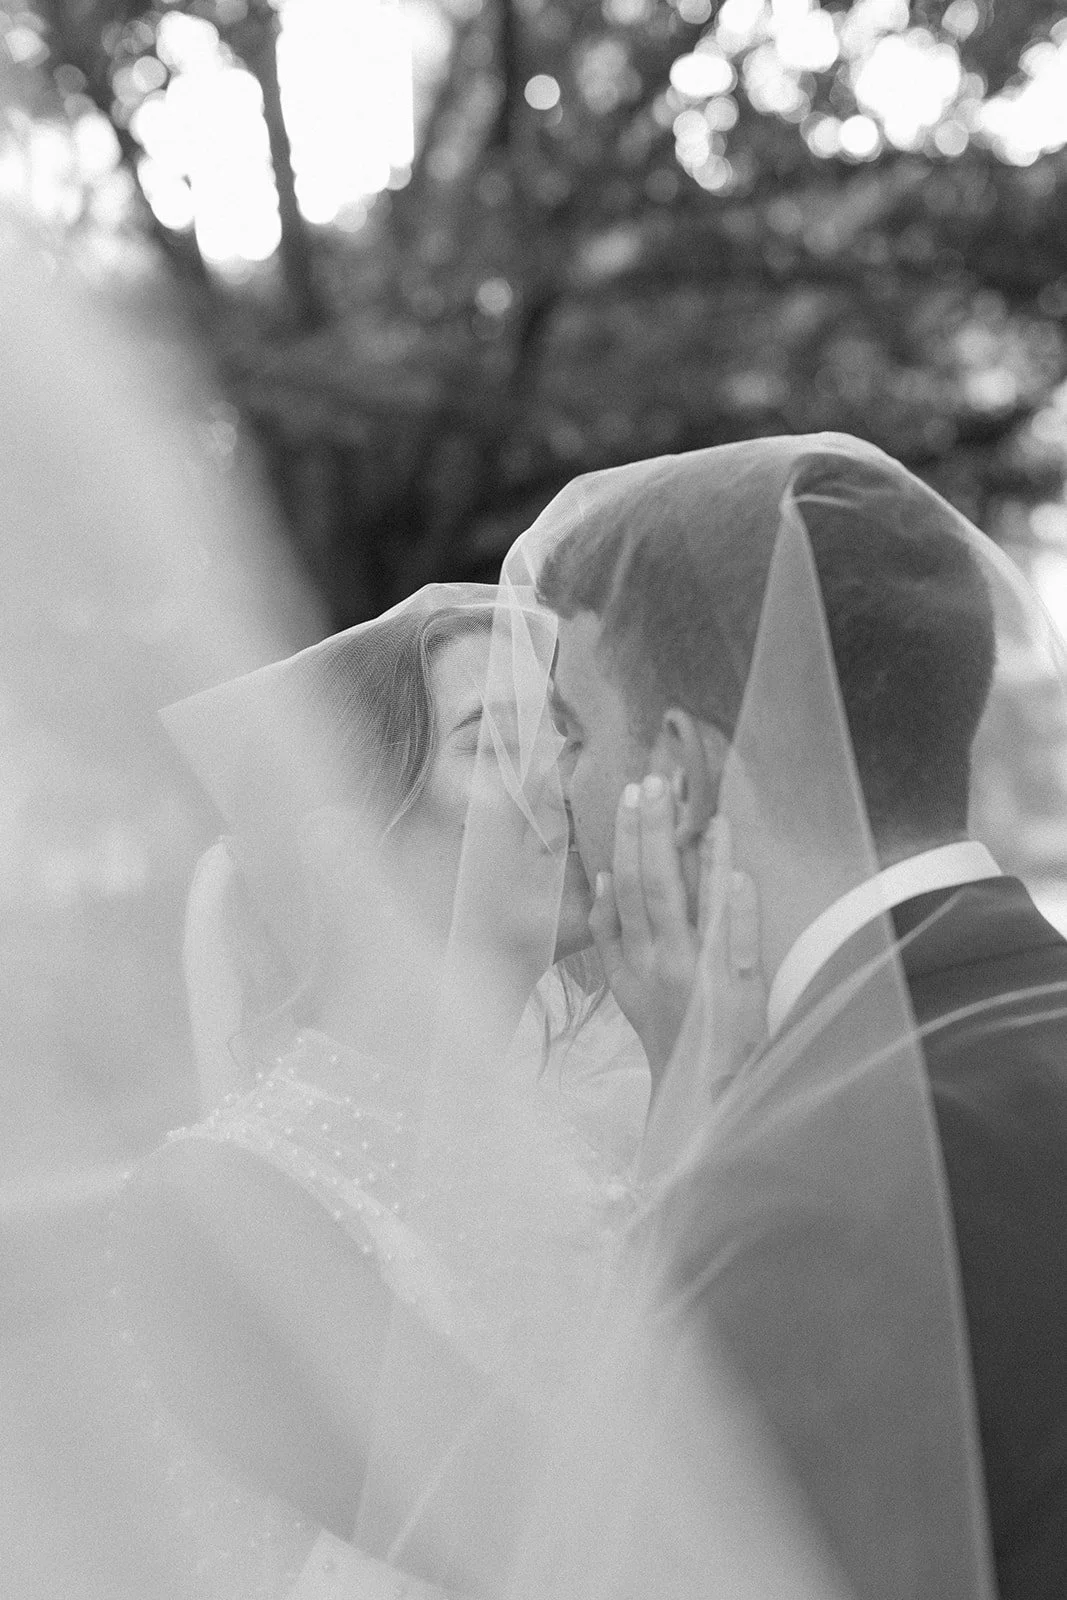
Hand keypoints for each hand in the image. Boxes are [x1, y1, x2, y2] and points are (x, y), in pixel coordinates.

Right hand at [589, 774, 764, 1082]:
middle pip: (651, 887)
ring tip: (700, 812)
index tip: (630, 797)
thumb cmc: (662, 1029)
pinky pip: (735, 944)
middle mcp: (661, 964)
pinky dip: (736, 907)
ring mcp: (699, 977)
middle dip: (651, 832)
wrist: (698, 1092)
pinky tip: (739, 872)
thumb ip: (607, 933)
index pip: (624, 889)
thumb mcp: (621, 984)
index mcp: (632, 960)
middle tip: (654, 783)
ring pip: (691, 907)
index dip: (626, 841)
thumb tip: (602, 878)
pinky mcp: (736, 992)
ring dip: (696, 857)